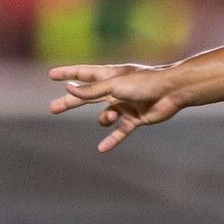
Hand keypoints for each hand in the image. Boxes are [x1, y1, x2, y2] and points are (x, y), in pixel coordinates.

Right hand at [48, 63, 183, 153]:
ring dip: (105, 119)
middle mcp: (115, 89)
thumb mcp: (114, 86)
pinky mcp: (135, 118)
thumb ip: (91, 91)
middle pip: (87, 97)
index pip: (83, 74)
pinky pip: (120, 131)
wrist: (171, 91)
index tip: (52, 75)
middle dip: (70, 102)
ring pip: (105, 116)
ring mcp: (125, 104)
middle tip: (53, 108)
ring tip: (113, 116)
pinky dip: (112, 140)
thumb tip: (68, 89)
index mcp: (109, 76)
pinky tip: (102, 149)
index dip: (67, 74)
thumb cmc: (143, 83)